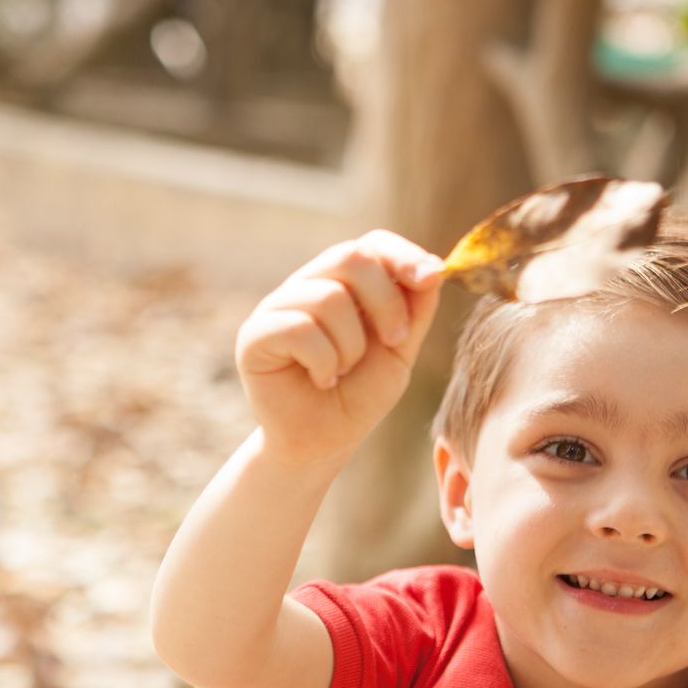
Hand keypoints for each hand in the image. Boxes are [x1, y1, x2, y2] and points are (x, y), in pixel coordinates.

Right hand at [235, 231, 444, 468]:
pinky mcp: (254, 335)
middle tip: (395, 341)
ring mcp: (277, 307)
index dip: (402, 255)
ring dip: (352, 345)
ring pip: (328, 298)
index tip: (431, 278)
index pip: (370, 244)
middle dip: (386, 301)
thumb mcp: (399, 350)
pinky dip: (324, 362)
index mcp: (341, 283)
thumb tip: (432, 268)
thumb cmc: (358, 396)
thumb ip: (414, 309)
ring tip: (343, 372)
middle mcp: (306, 285)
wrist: (323, 444)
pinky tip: (322, 380)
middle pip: (349, 257)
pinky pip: (299, 328)